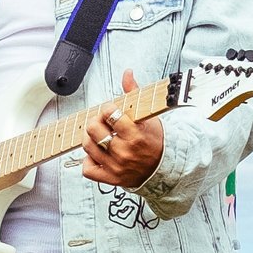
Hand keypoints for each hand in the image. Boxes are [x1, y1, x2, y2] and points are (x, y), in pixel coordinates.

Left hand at [82, 70, 165, 189]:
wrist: (164, 167)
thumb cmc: (155, 140)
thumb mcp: (148, 116)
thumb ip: (133, 94)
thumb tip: (127, 73)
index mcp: (135, 135)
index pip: (109, 114)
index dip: (108, 109)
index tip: (112, 111)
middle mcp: (125, 152)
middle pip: (93, 130)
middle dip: (95, 122)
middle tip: (102, 122)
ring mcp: (116, 167)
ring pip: (88, 147)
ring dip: (90, 138)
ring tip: (100, 136)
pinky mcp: (111, 178)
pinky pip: (88, 169)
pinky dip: (89, 161)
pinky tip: (98, 154)